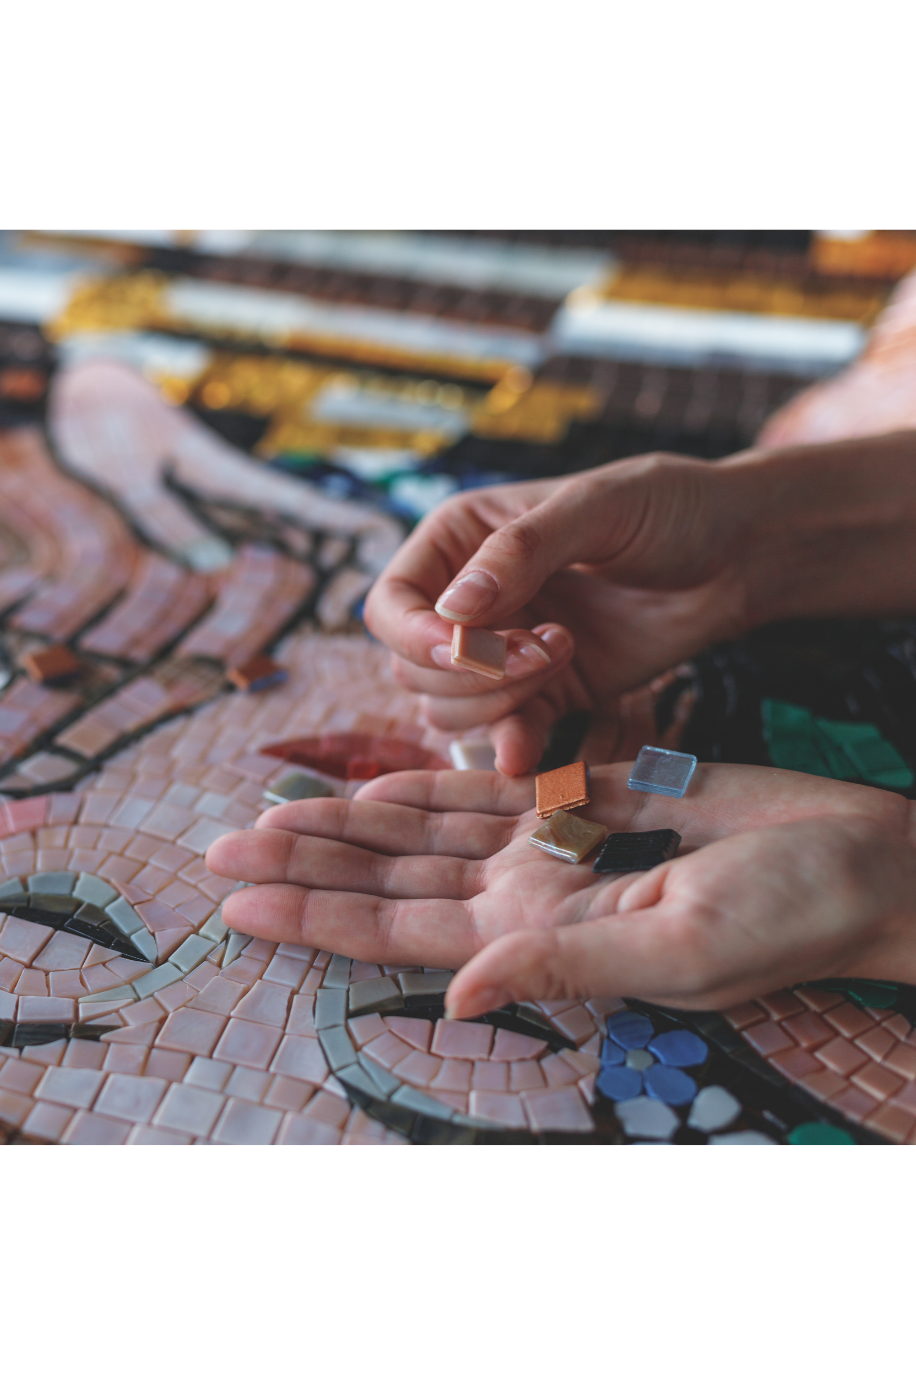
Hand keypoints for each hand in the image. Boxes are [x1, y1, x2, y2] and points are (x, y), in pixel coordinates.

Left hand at [205, 764, 915, 1017]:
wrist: (850, 858)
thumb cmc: (783, 915)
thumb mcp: (674, 951)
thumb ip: (561, 964)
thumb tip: (453, 995)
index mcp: (539, 940)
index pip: (399, 932)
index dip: (316, 917)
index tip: (235, 903)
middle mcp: (529, 895)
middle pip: (391, 877)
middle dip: (307, 864)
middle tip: (217, 846)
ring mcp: (552, 843)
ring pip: (424, 828)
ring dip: (348, 820)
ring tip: (270, 809)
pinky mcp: (585, 791)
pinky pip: (487, 785)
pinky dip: (427, 780)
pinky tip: (373, 781)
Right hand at [363, 455, 756, 775]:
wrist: (736, 554)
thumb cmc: (666, 507)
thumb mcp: (596, 507)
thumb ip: (521, 552)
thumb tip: (451, 610)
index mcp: (460, 539)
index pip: (391, 602)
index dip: (411, 634)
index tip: (457, 647)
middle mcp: (470, 599)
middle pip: (411, 665)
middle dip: (468, 670)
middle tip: (544, 646)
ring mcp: (505, 651)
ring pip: (448, 707)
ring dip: (497, 700)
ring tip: (564, 652)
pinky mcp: (547, 694)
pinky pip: (502, 734)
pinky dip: (510, 746)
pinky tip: (529, 751)